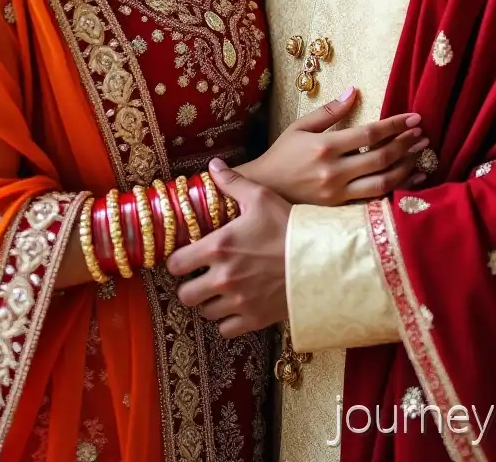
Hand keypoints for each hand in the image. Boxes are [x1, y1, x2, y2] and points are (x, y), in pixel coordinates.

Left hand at [167, 160, 289, 337]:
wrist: (320, 259)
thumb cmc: (288, 226)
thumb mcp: (260, 197)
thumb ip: (232, 183)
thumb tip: (213, 166)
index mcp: (218, 247)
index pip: (176, 264)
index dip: (178, 261)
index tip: (186, 257)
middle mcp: (222, 278)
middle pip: (185, 295)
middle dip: (190, 286)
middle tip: (200, 277)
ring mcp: (238, 302)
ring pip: (205, 312)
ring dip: (209, 302)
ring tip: (219, 290)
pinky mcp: (253, 319)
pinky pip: (226, 329)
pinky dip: (227, 320)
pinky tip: (235, 305)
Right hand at [238, 86, 428, 205]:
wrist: (263, 190)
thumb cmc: (282, 155)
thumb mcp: (300, 127)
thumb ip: (329, 112)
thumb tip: (353, 91)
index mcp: (325, 147)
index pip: (369, 134)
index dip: (395, 125)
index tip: (414, 117)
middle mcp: (334, 172)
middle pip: (381, 158)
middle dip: (406, 145)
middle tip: (422, 135)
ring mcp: (338, 194)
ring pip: (382, 183)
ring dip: (406, 168)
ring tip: (421, 155)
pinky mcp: (339, 209)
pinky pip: (374, 201)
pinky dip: (395, 190)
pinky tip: (409, 181)